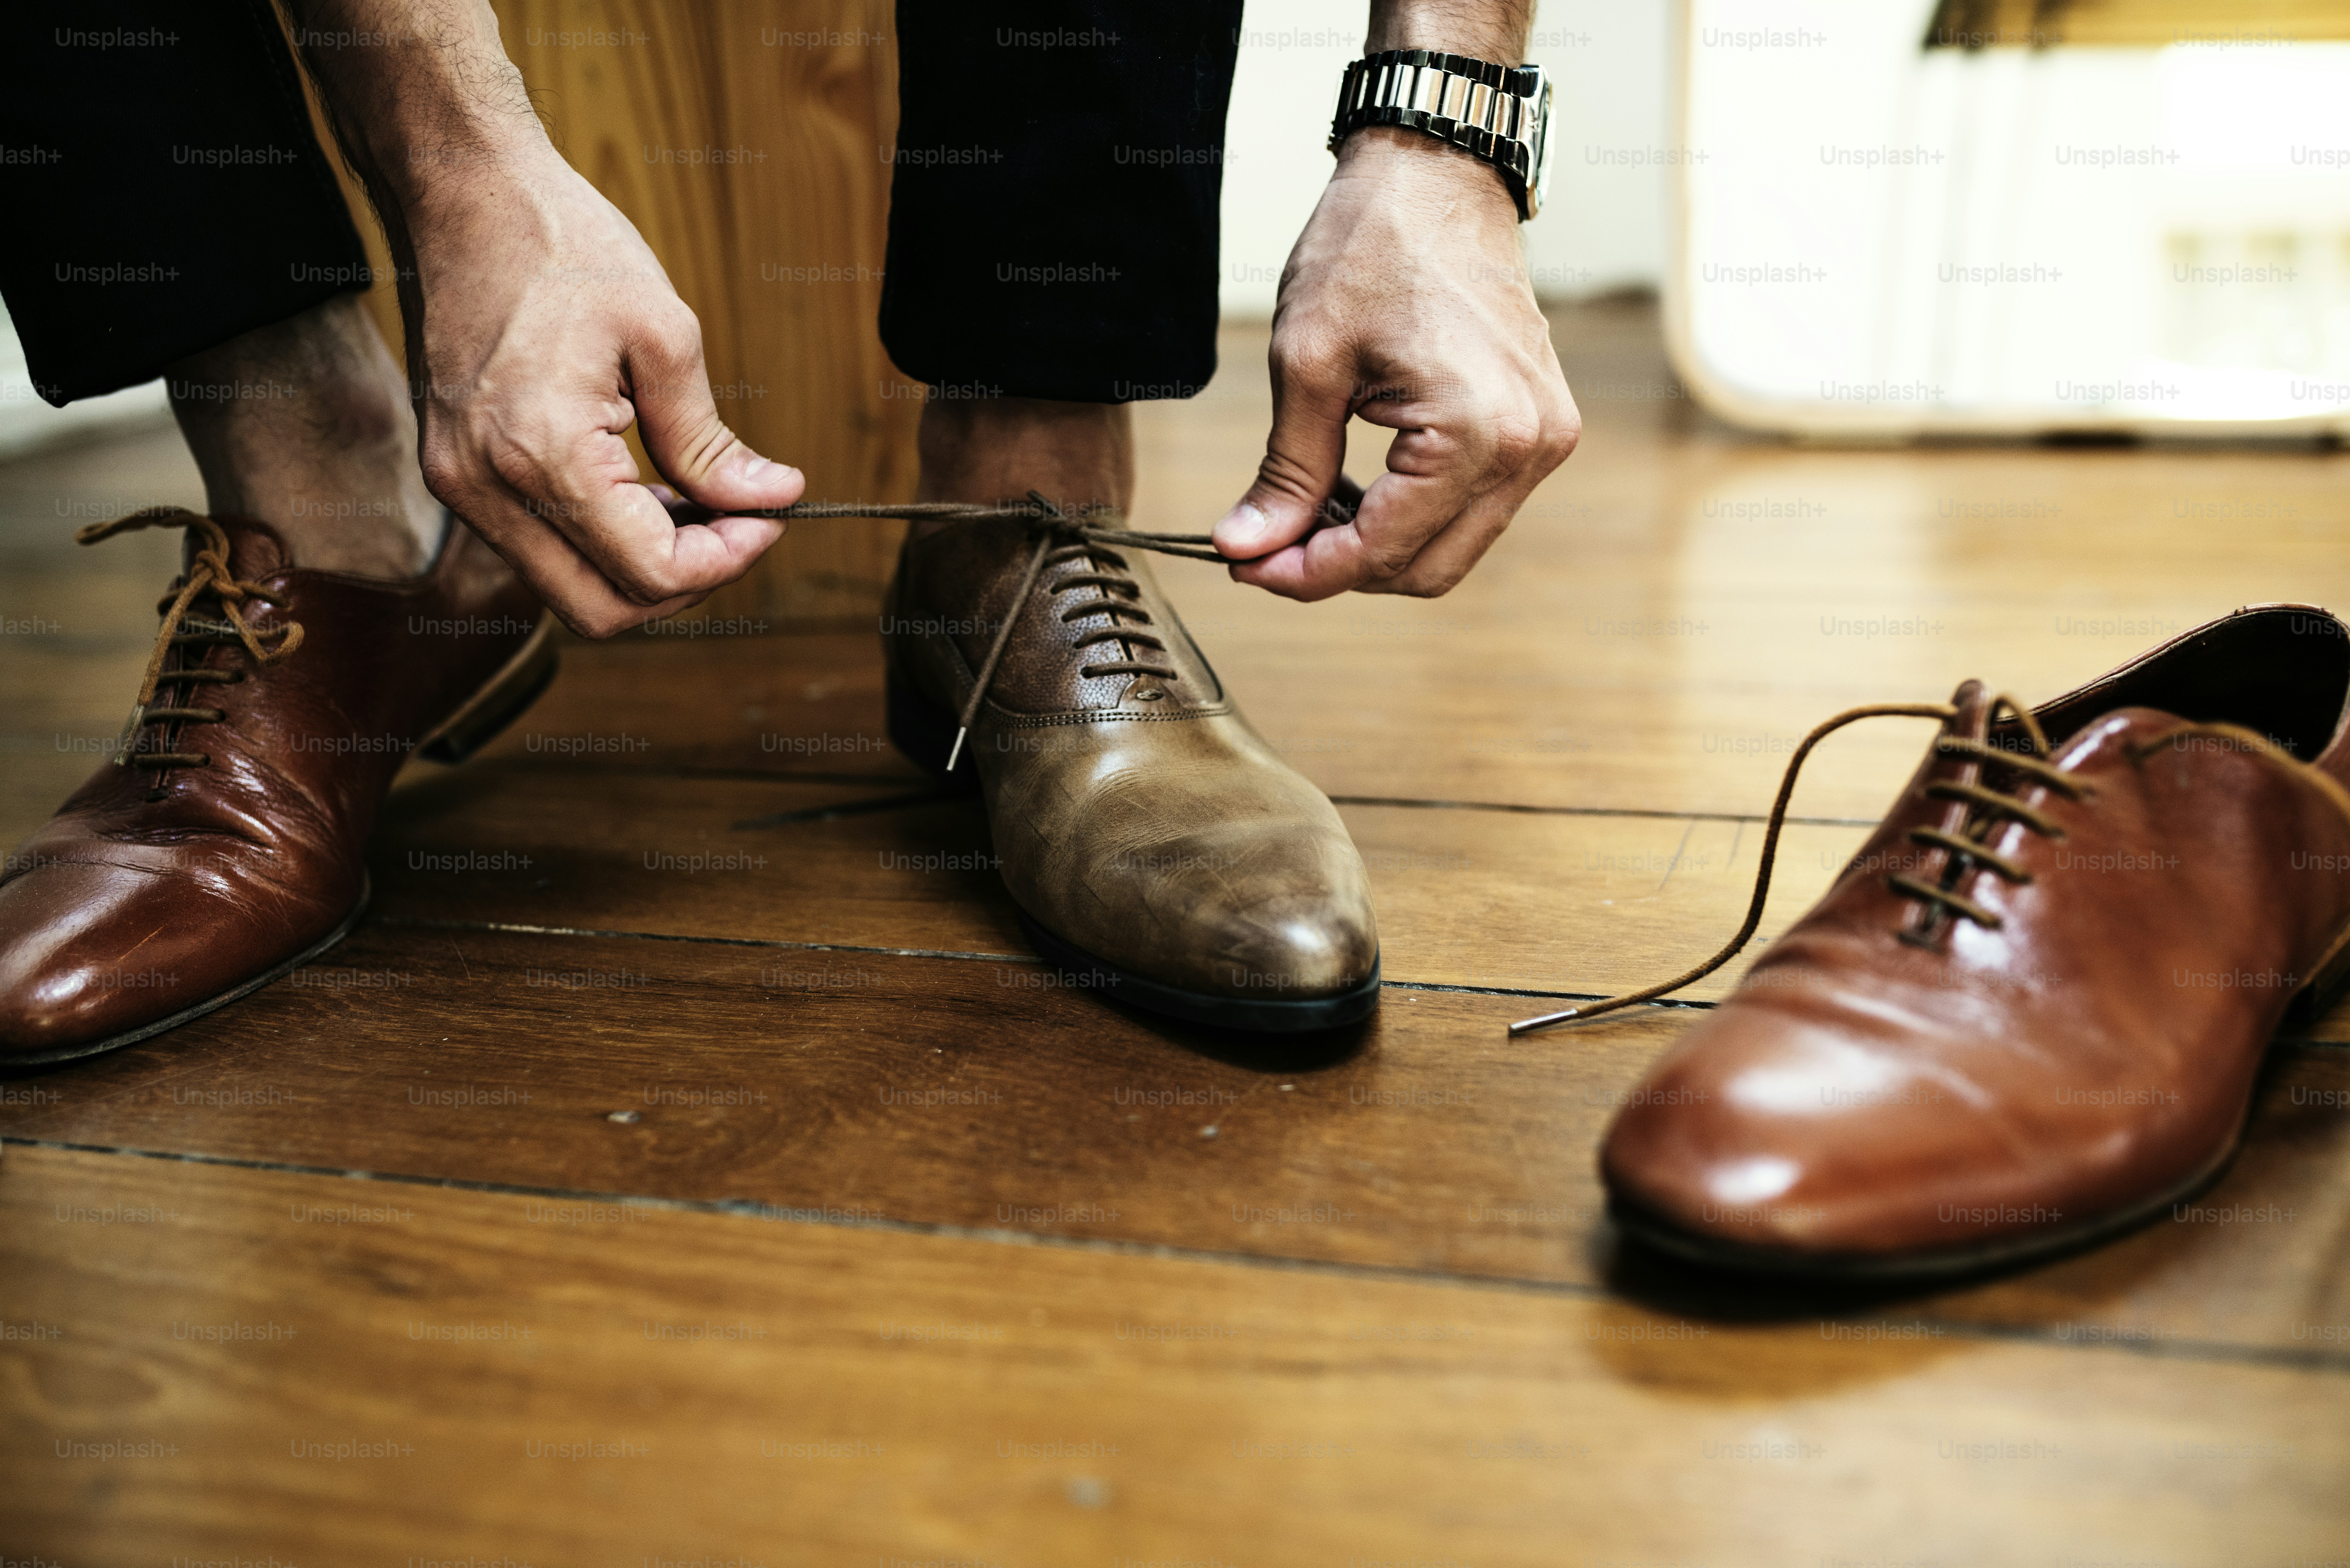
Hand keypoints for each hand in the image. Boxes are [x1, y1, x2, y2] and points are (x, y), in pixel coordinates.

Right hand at [405, 148, 802, 635]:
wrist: (467, 197)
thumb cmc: (564, 247)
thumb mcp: (664, 334)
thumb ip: (711, 439)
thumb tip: (772, 498)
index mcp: (542, 452)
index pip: (650, 571)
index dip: (726, 561)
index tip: (769, 518)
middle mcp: (485, 487)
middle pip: (603, 608)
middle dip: (686, 581)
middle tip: (740, 524)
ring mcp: (460, 486)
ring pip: (569, 589)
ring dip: (643, 564)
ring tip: (695, 503)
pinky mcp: (456, 475)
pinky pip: (540, 549)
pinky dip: (602, 540)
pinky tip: (643, 491)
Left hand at [1211, 128, 1578, 600]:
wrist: (1434, 176)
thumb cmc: (1370, 248)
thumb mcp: (1306, 364)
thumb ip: (1285, 471)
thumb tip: (1245, 548)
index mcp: (1476, 431)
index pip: (1382, 549)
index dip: (1305, 574)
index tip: (1243, 566)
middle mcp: (1527, 447)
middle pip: (1426, 570)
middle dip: (1340, 570)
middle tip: (1264, 548)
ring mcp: (1543, 440)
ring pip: (1451, 548)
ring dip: (1375, 546)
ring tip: (1304, 514)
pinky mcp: (1538, 428)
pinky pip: (1472, 508)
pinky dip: (1409, 514)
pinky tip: (1354, 491)